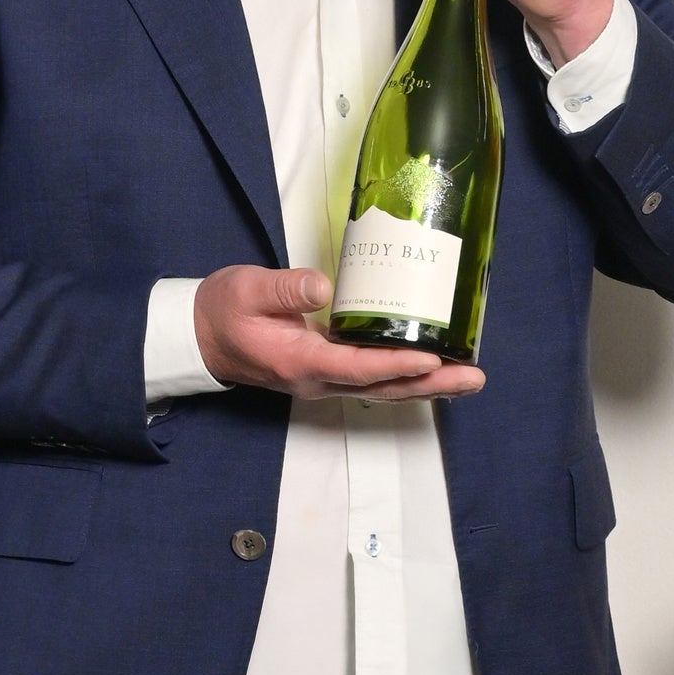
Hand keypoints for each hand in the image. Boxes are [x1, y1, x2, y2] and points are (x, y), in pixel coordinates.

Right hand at [194, 266, 484, 402]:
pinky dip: (406, 377)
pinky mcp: (326, 370)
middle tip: (474, 378)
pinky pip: (373, 379)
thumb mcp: (246, 290)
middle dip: (431, 384)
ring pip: (383, 388)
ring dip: (427, 385)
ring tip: (468, 378)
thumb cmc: (222, 310)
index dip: (396, 364)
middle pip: (383, 388)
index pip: (357, 367)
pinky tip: (433, 370)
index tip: (433, 358)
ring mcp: (323, 379)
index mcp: (300, 362)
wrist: (199, 335)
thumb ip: (284, 290)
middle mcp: (317, 379)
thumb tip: (322, 286)